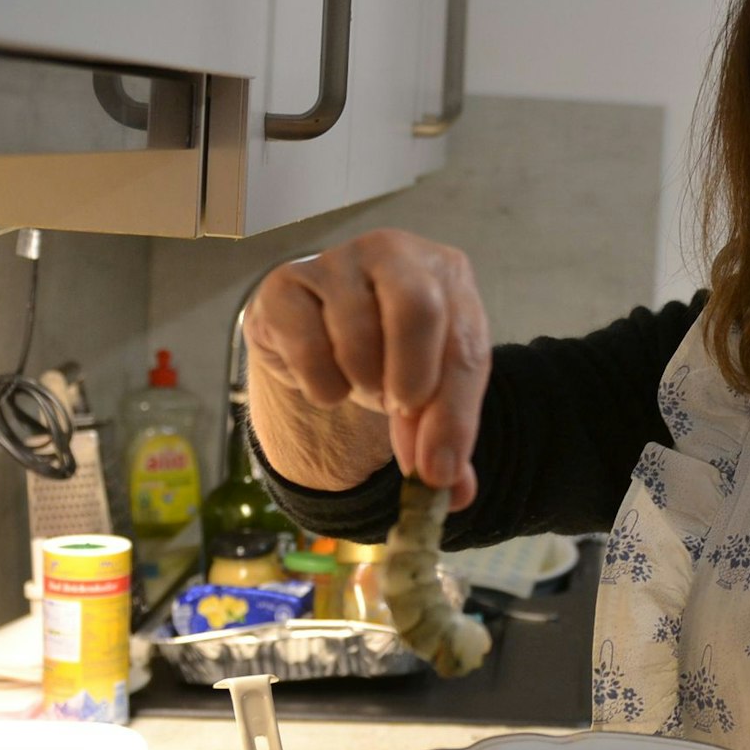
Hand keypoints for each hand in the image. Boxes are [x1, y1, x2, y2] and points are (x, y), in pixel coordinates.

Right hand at [243, 229, 491, 507]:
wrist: (321, 337)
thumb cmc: (390, 359)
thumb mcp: (429, 398)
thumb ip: (446, 442)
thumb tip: (453, 495)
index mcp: (447, 275)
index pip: (465, 345)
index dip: (453, 415)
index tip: (435, 470)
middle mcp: (394, 254)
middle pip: (418, 309)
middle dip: (411, 381)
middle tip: (398, 412)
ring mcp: (335, 262)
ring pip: (357, 335)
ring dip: (362, 384)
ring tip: (363, 386)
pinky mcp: (284, 284)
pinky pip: (306, 347)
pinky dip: (319, 383)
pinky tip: (326, 378)